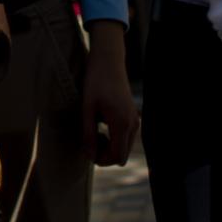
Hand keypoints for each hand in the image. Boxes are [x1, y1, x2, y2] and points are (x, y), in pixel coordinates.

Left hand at [81, 22, 138, 165]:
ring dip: (109, 147)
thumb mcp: (87, 108)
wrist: (108, 61)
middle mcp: (133, 124)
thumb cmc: (95, 82)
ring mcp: (135, 120)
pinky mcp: (133, 116)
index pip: (116, 157)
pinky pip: (125, 137)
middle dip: (104, 155)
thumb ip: (88, 134)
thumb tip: (90, 155)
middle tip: (88, 141)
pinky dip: (114, 138)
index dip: (100, 160)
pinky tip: (101, 126)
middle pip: (121, 156)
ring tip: (93, 132)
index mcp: (121, 123)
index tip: (86, 149)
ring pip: (124, 148)